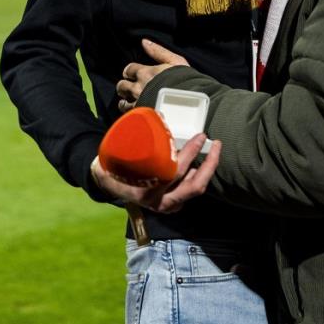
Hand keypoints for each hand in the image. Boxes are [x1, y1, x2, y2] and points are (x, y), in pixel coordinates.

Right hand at [90, 133, 220, 212]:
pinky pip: (190, 190)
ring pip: (195, 188)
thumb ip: (139, 140)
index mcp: (148, 191)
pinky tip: (199, 163)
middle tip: (216, 144)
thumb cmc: (115, 166)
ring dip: (206, 169)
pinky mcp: (172, 205)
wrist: (107, 186)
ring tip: (212, 151)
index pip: (177, 171)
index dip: (191, 152)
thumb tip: (161, 116)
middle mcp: (160, 202)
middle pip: (195, 185)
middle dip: (210, 164)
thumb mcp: (121, 155)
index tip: (201, 136)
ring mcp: (168, 206)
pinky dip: (197, 176)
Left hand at [116, 39, 189, 111]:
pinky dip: (129, 113)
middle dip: (124, 86)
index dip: (130, 71)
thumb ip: (158, 51)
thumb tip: (144, 41)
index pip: (129, 69)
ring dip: (125, 101)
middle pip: (122, 86)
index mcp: (145, 72)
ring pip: (122, 102)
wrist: (190, 103)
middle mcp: (139, 87)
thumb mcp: (175, 61)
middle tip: (130, 88)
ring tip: (131, 101)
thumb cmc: (186, 80)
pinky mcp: (141, 116)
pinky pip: (128, 115)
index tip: (132, 74)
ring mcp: (139, 103)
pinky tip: (136, 112)